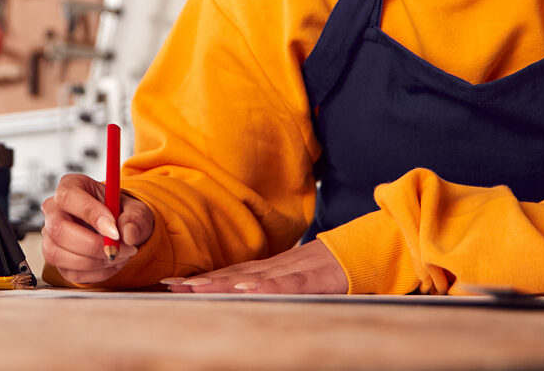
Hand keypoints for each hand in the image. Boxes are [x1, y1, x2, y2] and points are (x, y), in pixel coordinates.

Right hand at [41, 173, 154, 284]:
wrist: (120, 232)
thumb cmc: (122, 215)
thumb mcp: (136, 211)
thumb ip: (135, 219)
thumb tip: (128, 234)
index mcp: (71, 186)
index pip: (68, 197)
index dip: (91, 214)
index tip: (114, 231)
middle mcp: (54, 210)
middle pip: (58, 229)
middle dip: (92, 245)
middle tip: (119, 249)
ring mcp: (50, 235)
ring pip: (58, 254)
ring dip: (94, 261)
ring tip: (118, 255)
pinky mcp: (56, 258)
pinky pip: (69, 272)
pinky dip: (95, 272)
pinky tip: (110, 263)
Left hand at [161, 239, 347, 293]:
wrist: (372, 248)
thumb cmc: (336, 269)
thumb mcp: (301, 280)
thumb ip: (277, 287)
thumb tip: (248, 295)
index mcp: (274, 269)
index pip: (232, 274)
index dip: (203, 279)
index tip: (174, 284)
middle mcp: (279, 267)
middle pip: (234, 274)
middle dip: (201, 281)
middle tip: (170, 287)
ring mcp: (297, 270)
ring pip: (254, 277)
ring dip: (222, 283)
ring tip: (195, 288)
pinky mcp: (317, 278)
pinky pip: (289, 283)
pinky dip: (267, 286)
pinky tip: (246, 288)